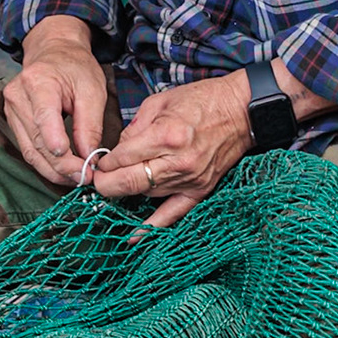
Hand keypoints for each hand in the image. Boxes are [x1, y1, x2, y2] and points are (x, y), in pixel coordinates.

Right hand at [6, 15, 110, 186]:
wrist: (54, 52)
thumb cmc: (75, 67)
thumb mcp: (92, 90)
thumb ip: (89, 124)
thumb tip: (89, 157)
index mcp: (38, 81)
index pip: (44, 118)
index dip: (57, 143)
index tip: (76, 164)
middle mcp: (18, 96)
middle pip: (37, 141)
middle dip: (62, 165)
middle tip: (85, 178)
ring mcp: (11, 109)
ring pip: (30, 151)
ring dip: (54, 170)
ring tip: (76, 179)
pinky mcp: (12, 121)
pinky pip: (27, 149)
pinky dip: (45, 163)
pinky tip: (63, 171)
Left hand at [92, 72, 251, 227]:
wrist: (240, 111)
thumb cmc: (202, 100)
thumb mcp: (160, 101)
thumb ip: (135, 127)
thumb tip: (117, 150)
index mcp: (166, 135)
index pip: (123, 158)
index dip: (104, 163)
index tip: (98, 163)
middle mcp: (177, 162)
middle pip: (130, 182)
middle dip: (107, 185)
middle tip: (97, 181)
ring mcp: (190, 179)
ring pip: (146, 195)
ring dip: (128, 192)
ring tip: (117, 186)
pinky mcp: (200, 190)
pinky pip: (173, 214)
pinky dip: (153, 227)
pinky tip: (134, 236)